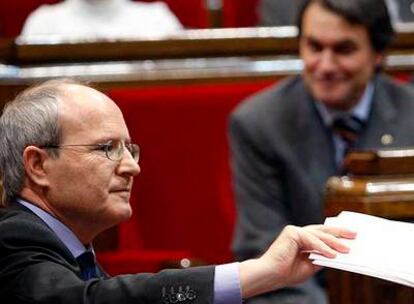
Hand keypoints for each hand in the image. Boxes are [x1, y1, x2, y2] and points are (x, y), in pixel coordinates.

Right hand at [239, 224, 355, 297]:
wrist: (272, 274)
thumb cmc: (288, 272)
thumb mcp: (311, 265)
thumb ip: (322, 257)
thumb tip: (339, 253)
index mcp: (303, 240)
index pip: (322, 235)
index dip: (336, 236)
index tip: (351, 238)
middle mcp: (299, 233)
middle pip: (322, 230)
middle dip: (339, 233)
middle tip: (354, 235)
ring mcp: (295, 231)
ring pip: (318, 235)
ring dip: (334, 242)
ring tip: (346, 249)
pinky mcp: (292, 232)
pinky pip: (311, 239)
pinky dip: (322, 247)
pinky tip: (332, 254)